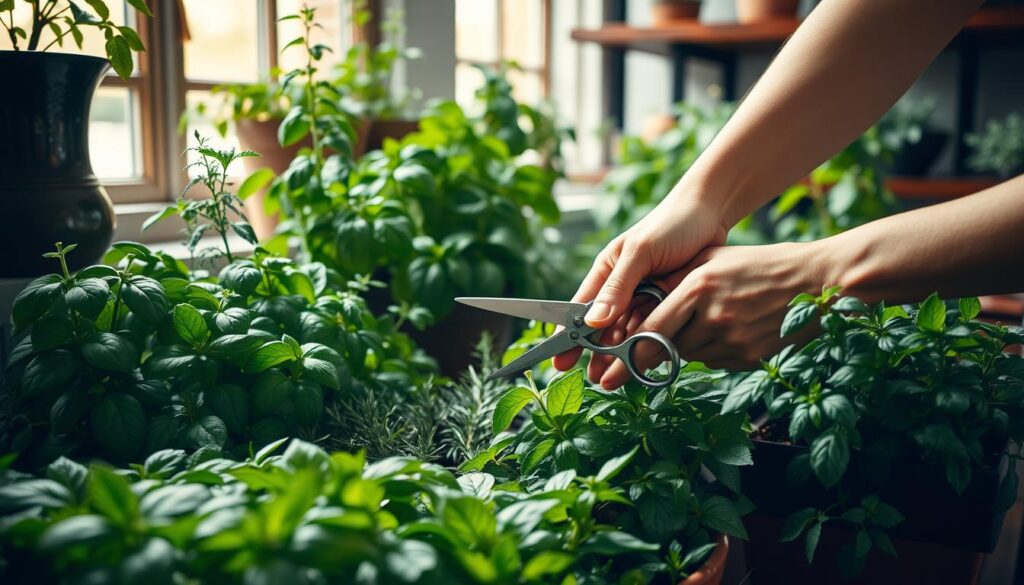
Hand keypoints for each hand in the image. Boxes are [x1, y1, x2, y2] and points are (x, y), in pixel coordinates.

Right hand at [553, 194, 727, 373]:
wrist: (712, 212)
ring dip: (620, 353)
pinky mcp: (667, 301)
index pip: (579, 307)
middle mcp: (622, 286)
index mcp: (607, 270)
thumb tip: (592, 320)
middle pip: (603, 326)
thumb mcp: (641, 252)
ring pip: (627, 331)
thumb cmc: (672, 223)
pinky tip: (643, 362)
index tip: (560, 360)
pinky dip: (647, 344)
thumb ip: (618, 286)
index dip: (568, 335)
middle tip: (594, 378)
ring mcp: (644, 295)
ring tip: (614, 377)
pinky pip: (653, 328)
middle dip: (595, 352)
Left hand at [592, 241, 828, 388]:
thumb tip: (640, 303)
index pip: (650, 329)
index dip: (625, 357)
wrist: (816, 283)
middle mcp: (712, 315)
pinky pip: (713, 361)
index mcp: (698, 285)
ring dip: (686, 346)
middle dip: (650, 355)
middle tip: (626, 370)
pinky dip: (711, 350)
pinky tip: (728, 330)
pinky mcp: (747, 357)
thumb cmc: (759, 264)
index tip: (606, 375)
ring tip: (706, 323)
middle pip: (666, 348)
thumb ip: (675, 279)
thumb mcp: (713, 258)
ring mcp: (732, 339)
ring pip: (689, 356)